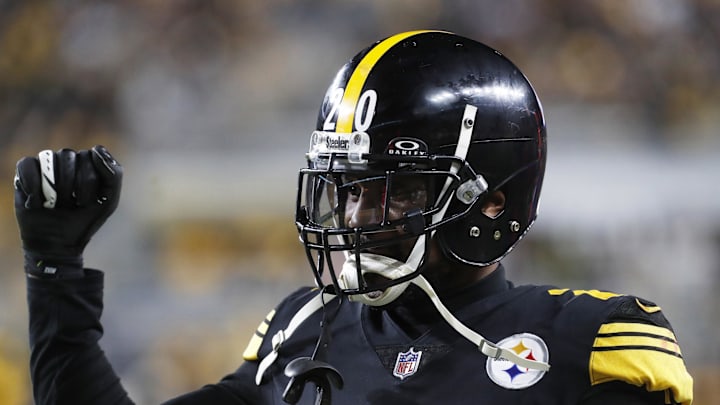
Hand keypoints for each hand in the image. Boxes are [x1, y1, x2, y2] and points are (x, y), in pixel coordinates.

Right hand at [14, 145, 122, 276]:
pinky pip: (28, 164)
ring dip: (54, 188)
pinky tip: (37, 202)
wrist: (58, 244)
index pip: (91, 156)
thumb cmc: (85, 220)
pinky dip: (33, 186)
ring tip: (55, 204)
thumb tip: (96, 148)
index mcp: (89, 164)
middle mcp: (68, 160)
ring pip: (50, 159)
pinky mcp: (26, 172)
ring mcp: (46, 164)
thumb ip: (113, 174)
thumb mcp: (108, 201)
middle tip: (71, 205)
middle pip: (71, 156)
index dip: (89, 181)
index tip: (88, 201)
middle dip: (72, 186)